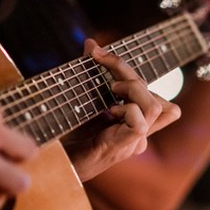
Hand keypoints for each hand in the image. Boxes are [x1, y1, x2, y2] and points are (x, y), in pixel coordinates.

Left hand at [64, 39, 180, 180]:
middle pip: (159, 98)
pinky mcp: (121, 149)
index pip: (159, 99)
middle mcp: (138, 135)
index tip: (99, 53)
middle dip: (128, 71)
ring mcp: (132, 143)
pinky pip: (139, 124)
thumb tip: (91, 43)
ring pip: (155, 107)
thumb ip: (91, 75)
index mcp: (133, 124)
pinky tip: (106, 113)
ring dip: (132, 90)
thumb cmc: (64, 138)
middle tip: (101, 62)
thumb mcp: (81, 100)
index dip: (132, 71)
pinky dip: (124, 111)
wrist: (49, 166)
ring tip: (110, 90)